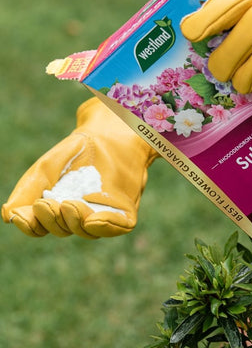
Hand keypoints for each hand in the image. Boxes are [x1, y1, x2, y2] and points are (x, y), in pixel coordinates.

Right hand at [2, 97, 157, 237]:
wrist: (110, 135)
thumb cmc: (76, 153)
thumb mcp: (47, 168)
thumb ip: (28, 190)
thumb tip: (8, 217)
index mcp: (57, 210)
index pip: (41, 227)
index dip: (32, 225)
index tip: (27, 214)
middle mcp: (79, 216)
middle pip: (62, 229)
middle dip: (53, 220)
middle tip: (49, 203)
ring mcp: (103, 215)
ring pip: (87, 231)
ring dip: (76, 222)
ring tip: (69, 205)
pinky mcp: (125, 211)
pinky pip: (118, 226)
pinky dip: (106, 226)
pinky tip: (94, 220)